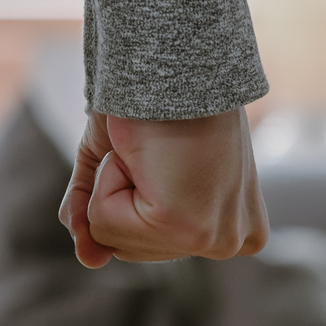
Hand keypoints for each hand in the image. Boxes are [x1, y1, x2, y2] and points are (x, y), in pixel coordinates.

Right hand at [58, 109, 268, 267]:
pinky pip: (104, 221)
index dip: (136, 192)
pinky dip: (108, 178)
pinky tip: (146, 153)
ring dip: (116, 183)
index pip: (149, 244)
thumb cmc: (159, 108)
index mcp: (236, 230)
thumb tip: (90, 260)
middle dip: (124, 193)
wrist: (176, 64)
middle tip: (160, 152)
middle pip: (131, 249)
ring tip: (155, 152)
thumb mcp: (126, 167)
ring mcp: (214, 239)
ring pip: (113, 237)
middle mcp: (234, 241)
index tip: (172, 156)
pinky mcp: (185, 227)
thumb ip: (101, 216)